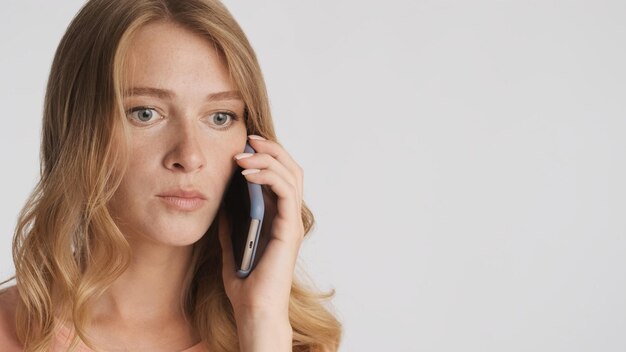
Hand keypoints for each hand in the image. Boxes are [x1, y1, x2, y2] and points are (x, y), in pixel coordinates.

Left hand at [218, 134, 303, 349]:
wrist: (253, 309)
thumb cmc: (246, 285)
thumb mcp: (230, 246)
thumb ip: (229, 225)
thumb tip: (222, 203)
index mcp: (278, 219)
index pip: (281, 177)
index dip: (267, 157)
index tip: (244, 146)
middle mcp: (288, 217)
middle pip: (291, 169)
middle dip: (271, 149)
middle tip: (248, 140)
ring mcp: (291, 222)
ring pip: (291, 175)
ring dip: (268, 159)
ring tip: (244, 154)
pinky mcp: (288, 228)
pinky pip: (285, 191)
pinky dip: (268, 176)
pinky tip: (247, 173)